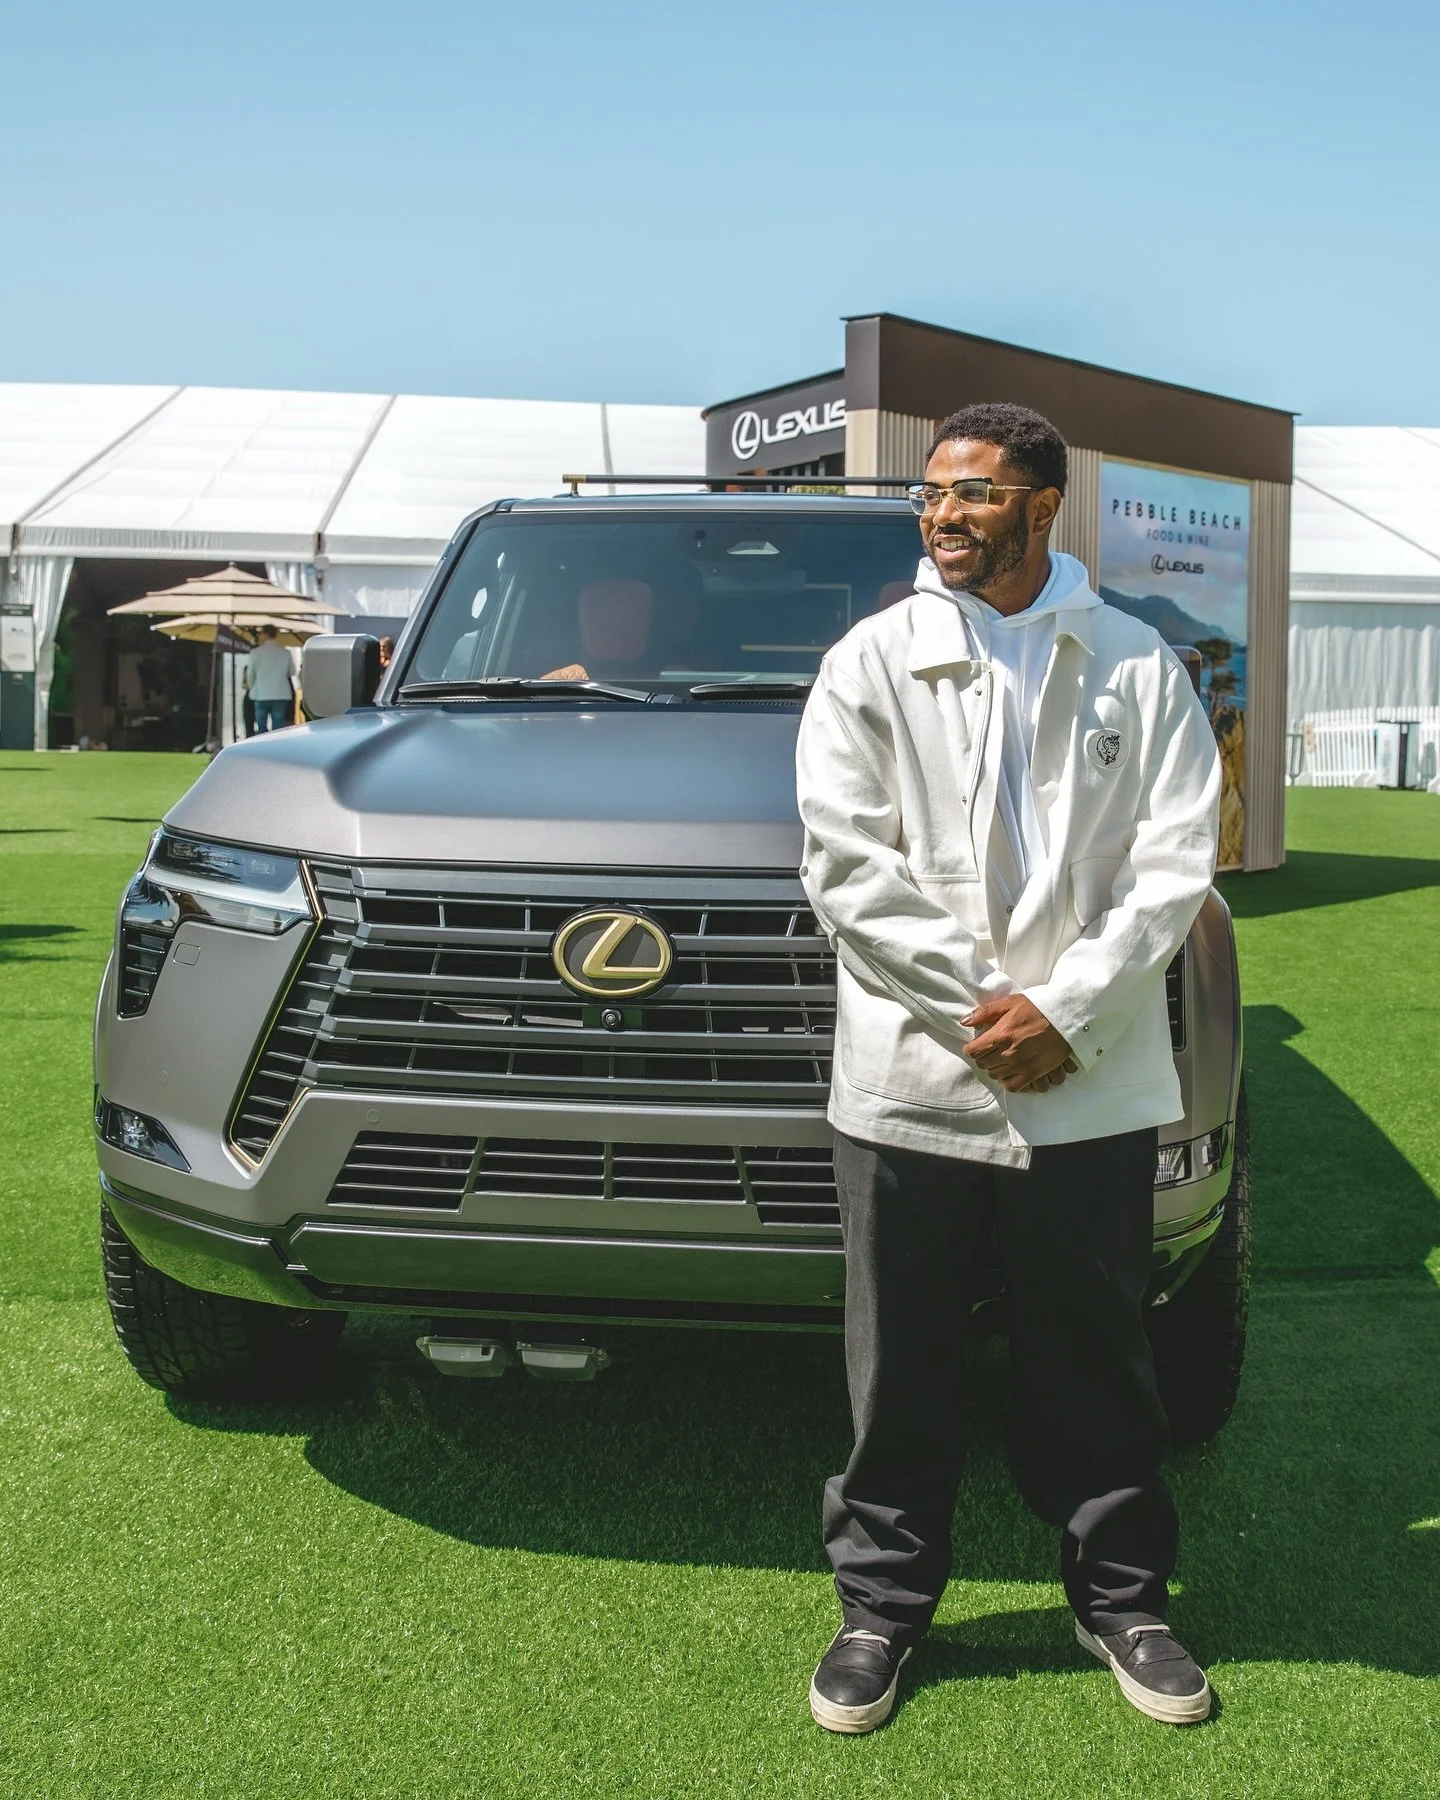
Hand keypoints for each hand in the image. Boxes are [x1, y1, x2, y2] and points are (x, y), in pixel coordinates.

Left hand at [961, 994, 1076, 1094]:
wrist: (1065, 1018)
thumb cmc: (1037, 1008)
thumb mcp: (1010, 1003)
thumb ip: (985, 1012)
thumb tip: (964, 1022)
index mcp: (1000, 1035)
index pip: (972, 1051)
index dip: (971, 1048)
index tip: (975, 1045)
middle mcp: (1008, 1053)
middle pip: (982, 1064)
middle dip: (982, 1057)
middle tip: (988, 1050)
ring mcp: (1021, 1065)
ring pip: (994, 1075)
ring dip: (993, 1068)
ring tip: (999, 1059)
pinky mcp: (1033, 1073)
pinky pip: (1012, 1086)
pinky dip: (1007, 1081)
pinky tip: (1009, 1072)